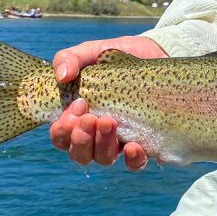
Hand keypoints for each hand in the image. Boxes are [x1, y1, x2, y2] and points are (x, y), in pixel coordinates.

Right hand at [50, 35, 166, 169]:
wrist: (155, 53)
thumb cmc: (117, 58)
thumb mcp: (92, 52)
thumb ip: (70, 58)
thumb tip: (61, 76)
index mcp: (78, 117)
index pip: (62, 136)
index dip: (63, 128)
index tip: (78, 105)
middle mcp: (96, 135)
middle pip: (79, 154)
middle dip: (80, 139)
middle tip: (91, 118)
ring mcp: (121, 141)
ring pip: (104, 159)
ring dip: (103, 145)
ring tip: (110, 122)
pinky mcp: (146, 143)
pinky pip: (135, 163)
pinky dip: (132, 159)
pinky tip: (133, 146)